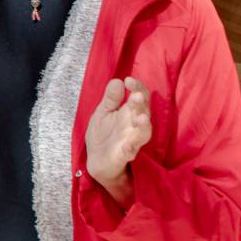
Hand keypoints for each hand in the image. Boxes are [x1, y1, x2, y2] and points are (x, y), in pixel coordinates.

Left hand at [84, 77, 149, 204]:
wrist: (96, 160)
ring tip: (141, 118)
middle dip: (141, 105)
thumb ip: (111, 98)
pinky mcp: (124, 156)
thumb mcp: (103, 113)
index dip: (137, 88)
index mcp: (129, 112)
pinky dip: (130, 150)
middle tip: (137, 96)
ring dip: (143, 125)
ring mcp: (131, 141)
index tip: (129, 80)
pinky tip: (128, 147)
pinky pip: (130, 153)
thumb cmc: (103, 134)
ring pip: (143, 133)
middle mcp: (134, 126)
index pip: (139, 97)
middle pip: (143, 113)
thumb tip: (117, 80)